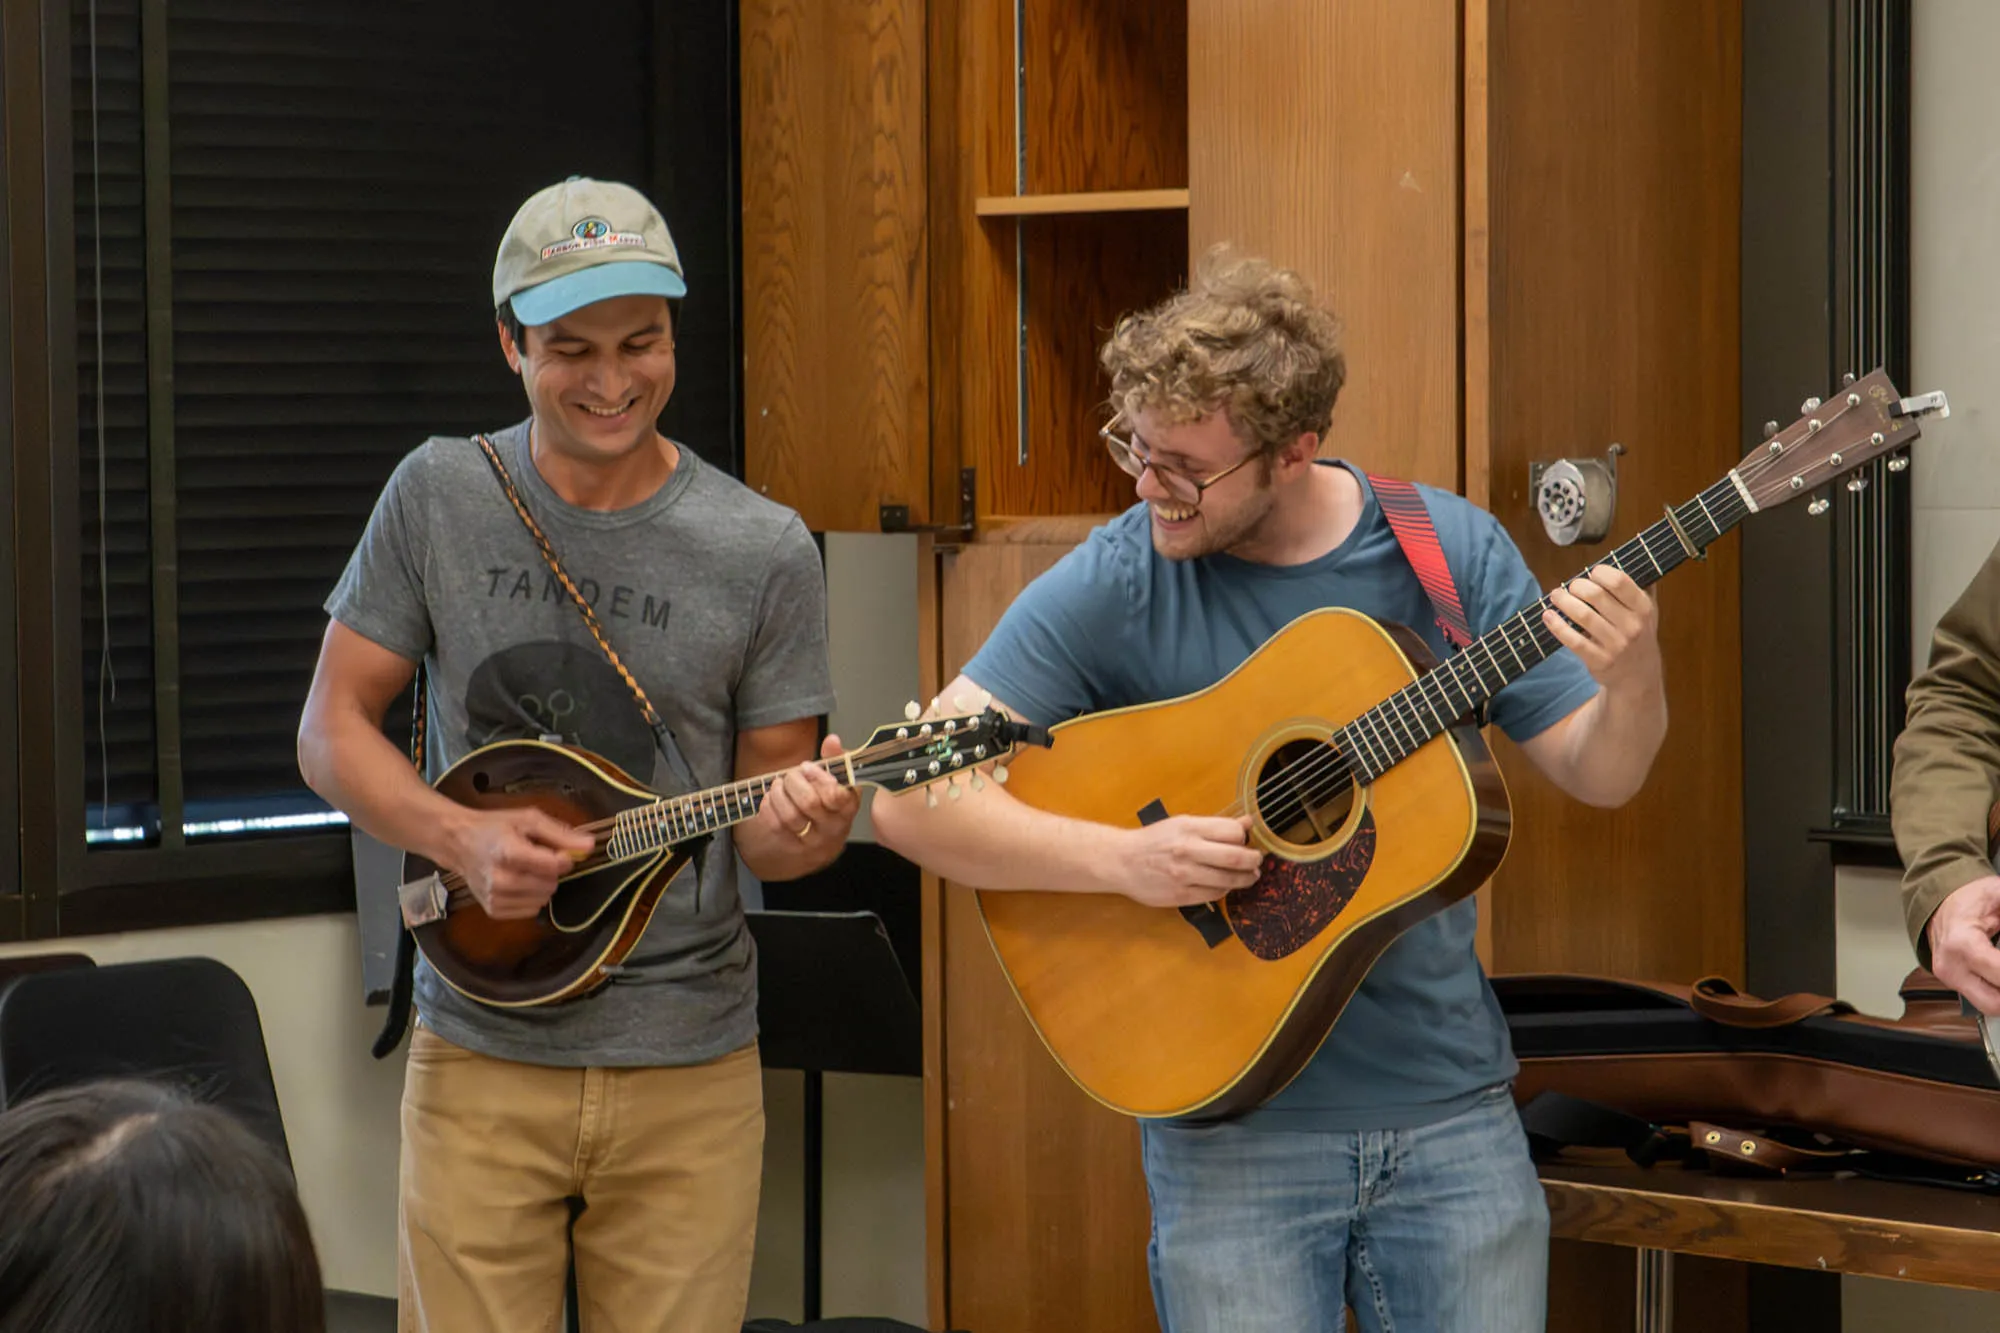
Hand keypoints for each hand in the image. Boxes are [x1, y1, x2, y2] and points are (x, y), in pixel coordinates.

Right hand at [451, 807, 594, 920]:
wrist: (459, 843)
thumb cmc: (496, 828)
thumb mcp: (529, 819)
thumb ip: (561, 833)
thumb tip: (590, 846)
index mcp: (508, 852)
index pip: (553, 866)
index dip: (563, 858)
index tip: (558, 850)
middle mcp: (499, 879)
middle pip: (550, 885)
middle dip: (551, 872)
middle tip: (536, 858)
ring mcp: (494, 898)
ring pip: (543, 900)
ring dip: (542, 886)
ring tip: (525, 870)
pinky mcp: (493, 910)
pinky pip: (531, 911)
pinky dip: (531, 898)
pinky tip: (519, 883)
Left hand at [758, 733, 860, 861]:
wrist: (821, 842)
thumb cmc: (830, 804)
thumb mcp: (839, 782)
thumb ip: (835, 759)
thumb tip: (832, 740)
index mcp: (848, 807)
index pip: (835, 794)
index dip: (818, 776)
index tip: (807, 767)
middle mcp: (834, 827)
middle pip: (809, 802)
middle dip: (794, 781)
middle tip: (791, 775)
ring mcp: (814, 841)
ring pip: (790, 815)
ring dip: (778, 793)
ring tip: (779, 785)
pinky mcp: (794, 848)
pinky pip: (776, 826)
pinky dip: (769, 807)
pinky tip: (772, 799)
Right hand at [1114, 814, 1264, 907]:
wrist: (1122, 861)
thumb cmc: (1153, 841)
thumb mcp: (1182, 824)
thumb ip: (1214, 826)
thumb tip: (1247, 824)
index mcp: (1188, 828)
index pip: (1232, 832)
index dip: (1245, 837)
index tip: (1248, 841)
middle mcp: (1187, 850)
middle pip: (1236, 857)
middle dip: (1254, 860)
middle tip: (1257, 861)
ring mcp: (1184, 875)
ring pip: (1228, 880)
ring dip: (1245, 879)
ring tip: (1249, 876)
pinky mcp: (1180, 895)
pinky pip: (1214, 894)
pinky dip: (1225, 889)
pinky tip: (1225, 885)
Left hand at [1544, 565, 1662, 696]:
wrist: (1638, 677)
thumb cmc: (1638, 636)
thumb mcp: (1648, 612)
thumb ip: (1642, 586)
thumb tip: (1630, 556)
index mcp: (1644, 609)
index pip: (1620, 581)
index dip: (1600, 572)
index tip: (1591, 573)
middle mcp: (1632, 626)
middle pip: (1597, 596)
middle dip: (1577, 586)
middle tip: (1569, 586)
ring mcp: (1615, 645)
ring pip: (1583, 616)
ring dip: (1564, 602)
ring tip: (1555, 595)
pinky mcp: (1599, 660)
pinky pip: (1573, 640)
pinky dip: (1557, 626)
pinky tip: (1548, 616)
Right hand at [1928, 875, 1999, 1013]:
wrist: (1942, 902)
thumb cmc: (1970, 899)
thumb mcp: (1999, 896)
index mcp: (1962, 944)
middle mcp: (1950, 966)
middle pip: (1994, 1003)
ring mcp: (1948, 978)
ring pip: (1989, 1006)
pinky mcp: (1952, 983)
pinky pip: (1982, 998)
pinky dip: (1998, 991)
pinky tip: (1999, 974)